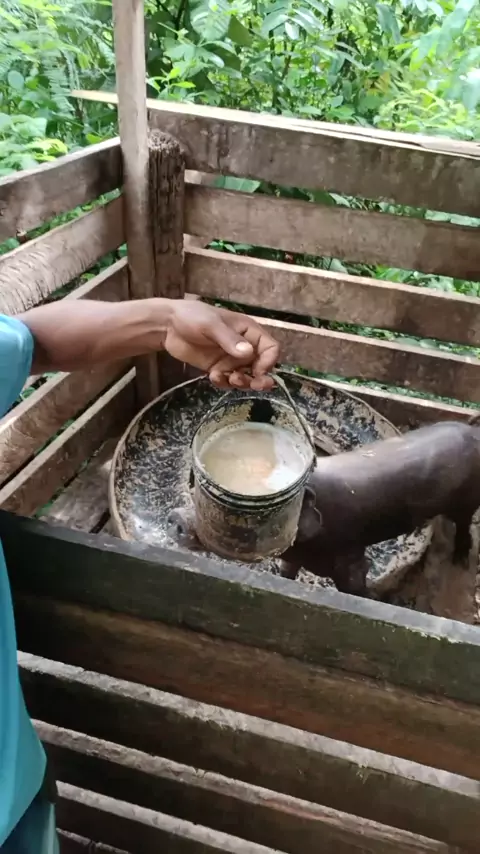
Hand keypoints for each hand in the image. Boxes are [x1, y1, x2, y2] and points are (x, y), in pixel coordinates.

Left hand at [164, 301, 278, 389]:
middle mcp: (243, 346)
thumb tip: (248, 353)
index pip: (270, 348)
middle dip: (259, 379)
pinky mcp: (218, 368)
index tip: (258, 371)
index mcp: (248, 331)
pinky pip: (228, 381)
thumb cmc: (192, 317)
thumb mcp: (211, 325)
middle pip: (262, 367)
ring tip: (230, 379)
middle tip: (252, 386)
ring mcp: (230, 359)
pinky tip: (214, 377)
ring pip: (246, 377)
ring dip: (242, 383)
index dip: (268, 361)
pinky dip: (224, 383)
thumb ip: (229, 339)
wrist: (167, 326)